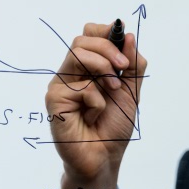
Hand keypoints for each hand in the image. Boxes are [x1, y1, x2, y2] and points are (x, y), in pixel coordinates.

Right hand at [45, 22, 146, 188]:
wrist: (105, 157)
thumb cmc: (114, 125)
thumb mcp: (131, 91)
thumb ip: (133, 65)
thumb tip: (128, 35)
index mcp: (90, 67)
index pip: (90, 33)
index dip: (106, 32)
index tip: (124, 42)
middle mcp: (73, 72)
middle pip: (83, 39)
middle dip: (108, 49)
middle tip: (123, 69)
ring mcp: (62, 84)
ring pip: (77, 54)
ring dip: (104, 69)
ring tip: (113, 90)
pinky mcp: (55, 99)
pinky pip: (80, 87)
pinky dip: (96, 100)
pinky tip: (93, 116)